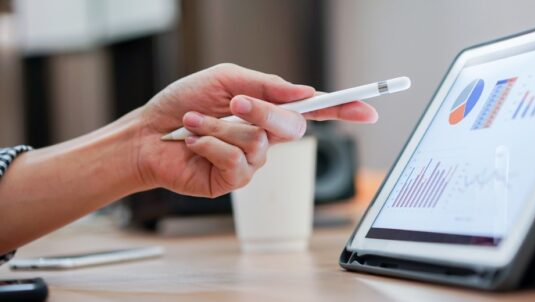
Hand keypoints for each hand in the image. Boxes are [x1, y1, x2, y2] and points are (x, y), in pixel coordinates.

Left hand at [132, 64, 377, 196]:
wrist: (147, 134)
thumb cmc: (183, 104)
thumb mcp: (225, 81)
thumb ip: (265, 85)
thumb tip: (304, 92)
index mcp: (268, 110)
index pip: (313, 111)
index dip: (342, 110)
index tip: (367, 108)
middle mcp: (266, 136)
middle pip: (291, 126)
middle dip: (263, 112)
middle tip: (236, 103)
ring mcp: (252, 161)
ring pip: (258, 143)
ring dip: (220, 127)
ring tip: (194, 123)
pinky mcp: (234, 180)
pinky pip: (236, 162)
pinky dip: (210, 144)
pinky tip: (193, 142)